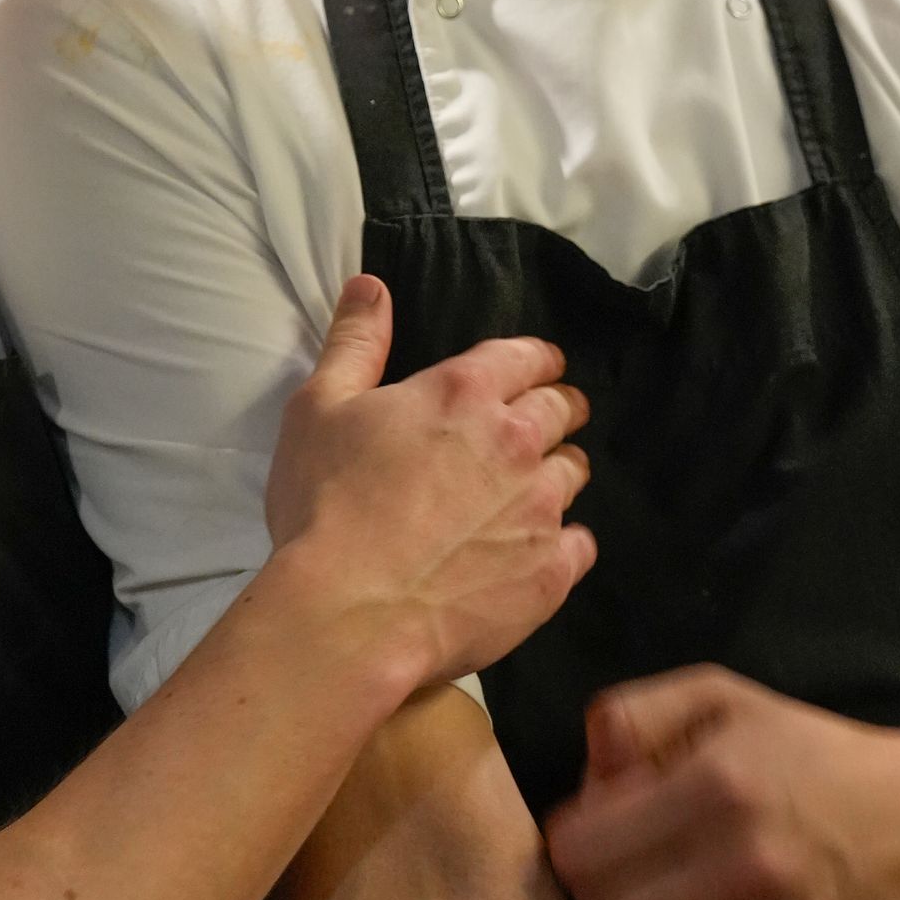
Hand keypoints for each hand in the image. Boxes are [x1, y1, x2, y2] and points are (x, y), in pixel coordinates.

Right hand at [266, 276, 594, 693]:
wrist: (350, 614)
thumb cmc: (326, 506)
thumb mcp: (318, 408)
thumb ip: (354, 342)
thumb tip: (371, 285)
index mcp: (464, 392)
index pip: (526, 356)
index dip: (534, 360)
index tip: (535, 369)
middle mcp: (517, 441)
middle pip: (563, 408)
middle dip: (556, 409)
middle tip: (540, 424)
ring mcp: (541, 509)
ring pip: (575, 473)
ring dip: (558, 472)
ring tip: (531, 491)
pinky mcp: (550, 572)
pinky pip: (581, 544)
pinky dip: (563, 542)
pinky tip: (537, 551)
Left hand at [544, 667, 899, 899]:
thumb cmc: (812, 757)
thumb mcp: (722, 699)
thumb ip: (635, 716)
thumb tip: (586, 781)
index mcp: (720, 784)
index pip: (582, 850)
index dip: (573, 843)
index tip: (591, 835)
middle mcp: (753, 867)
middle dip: (602, 890)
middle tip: (631, 871)